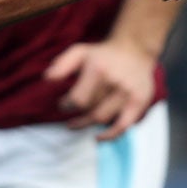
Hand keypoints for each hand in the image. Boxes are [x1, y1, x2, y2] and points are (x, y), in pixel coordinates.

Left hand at [45, 38, 159, 139]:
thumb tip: (47, 78)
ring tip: (77, 124)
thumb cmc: (102, 54)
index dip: (67, 105)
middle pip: (90, 110)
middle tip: (70, 119)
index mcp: (99, 70)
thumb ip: (62, 64)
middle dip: (77, 116)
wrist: (135, 49)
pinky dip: (110, 135)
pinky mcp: (139, 101)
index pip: (78, 99)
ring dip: (87, 124)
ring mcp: (128, 93)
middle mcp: (115, 82)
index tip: (63, 104)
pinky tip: (98, 137)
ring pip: (103, 118)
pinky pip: (124, 125)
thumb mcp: (80, 52)